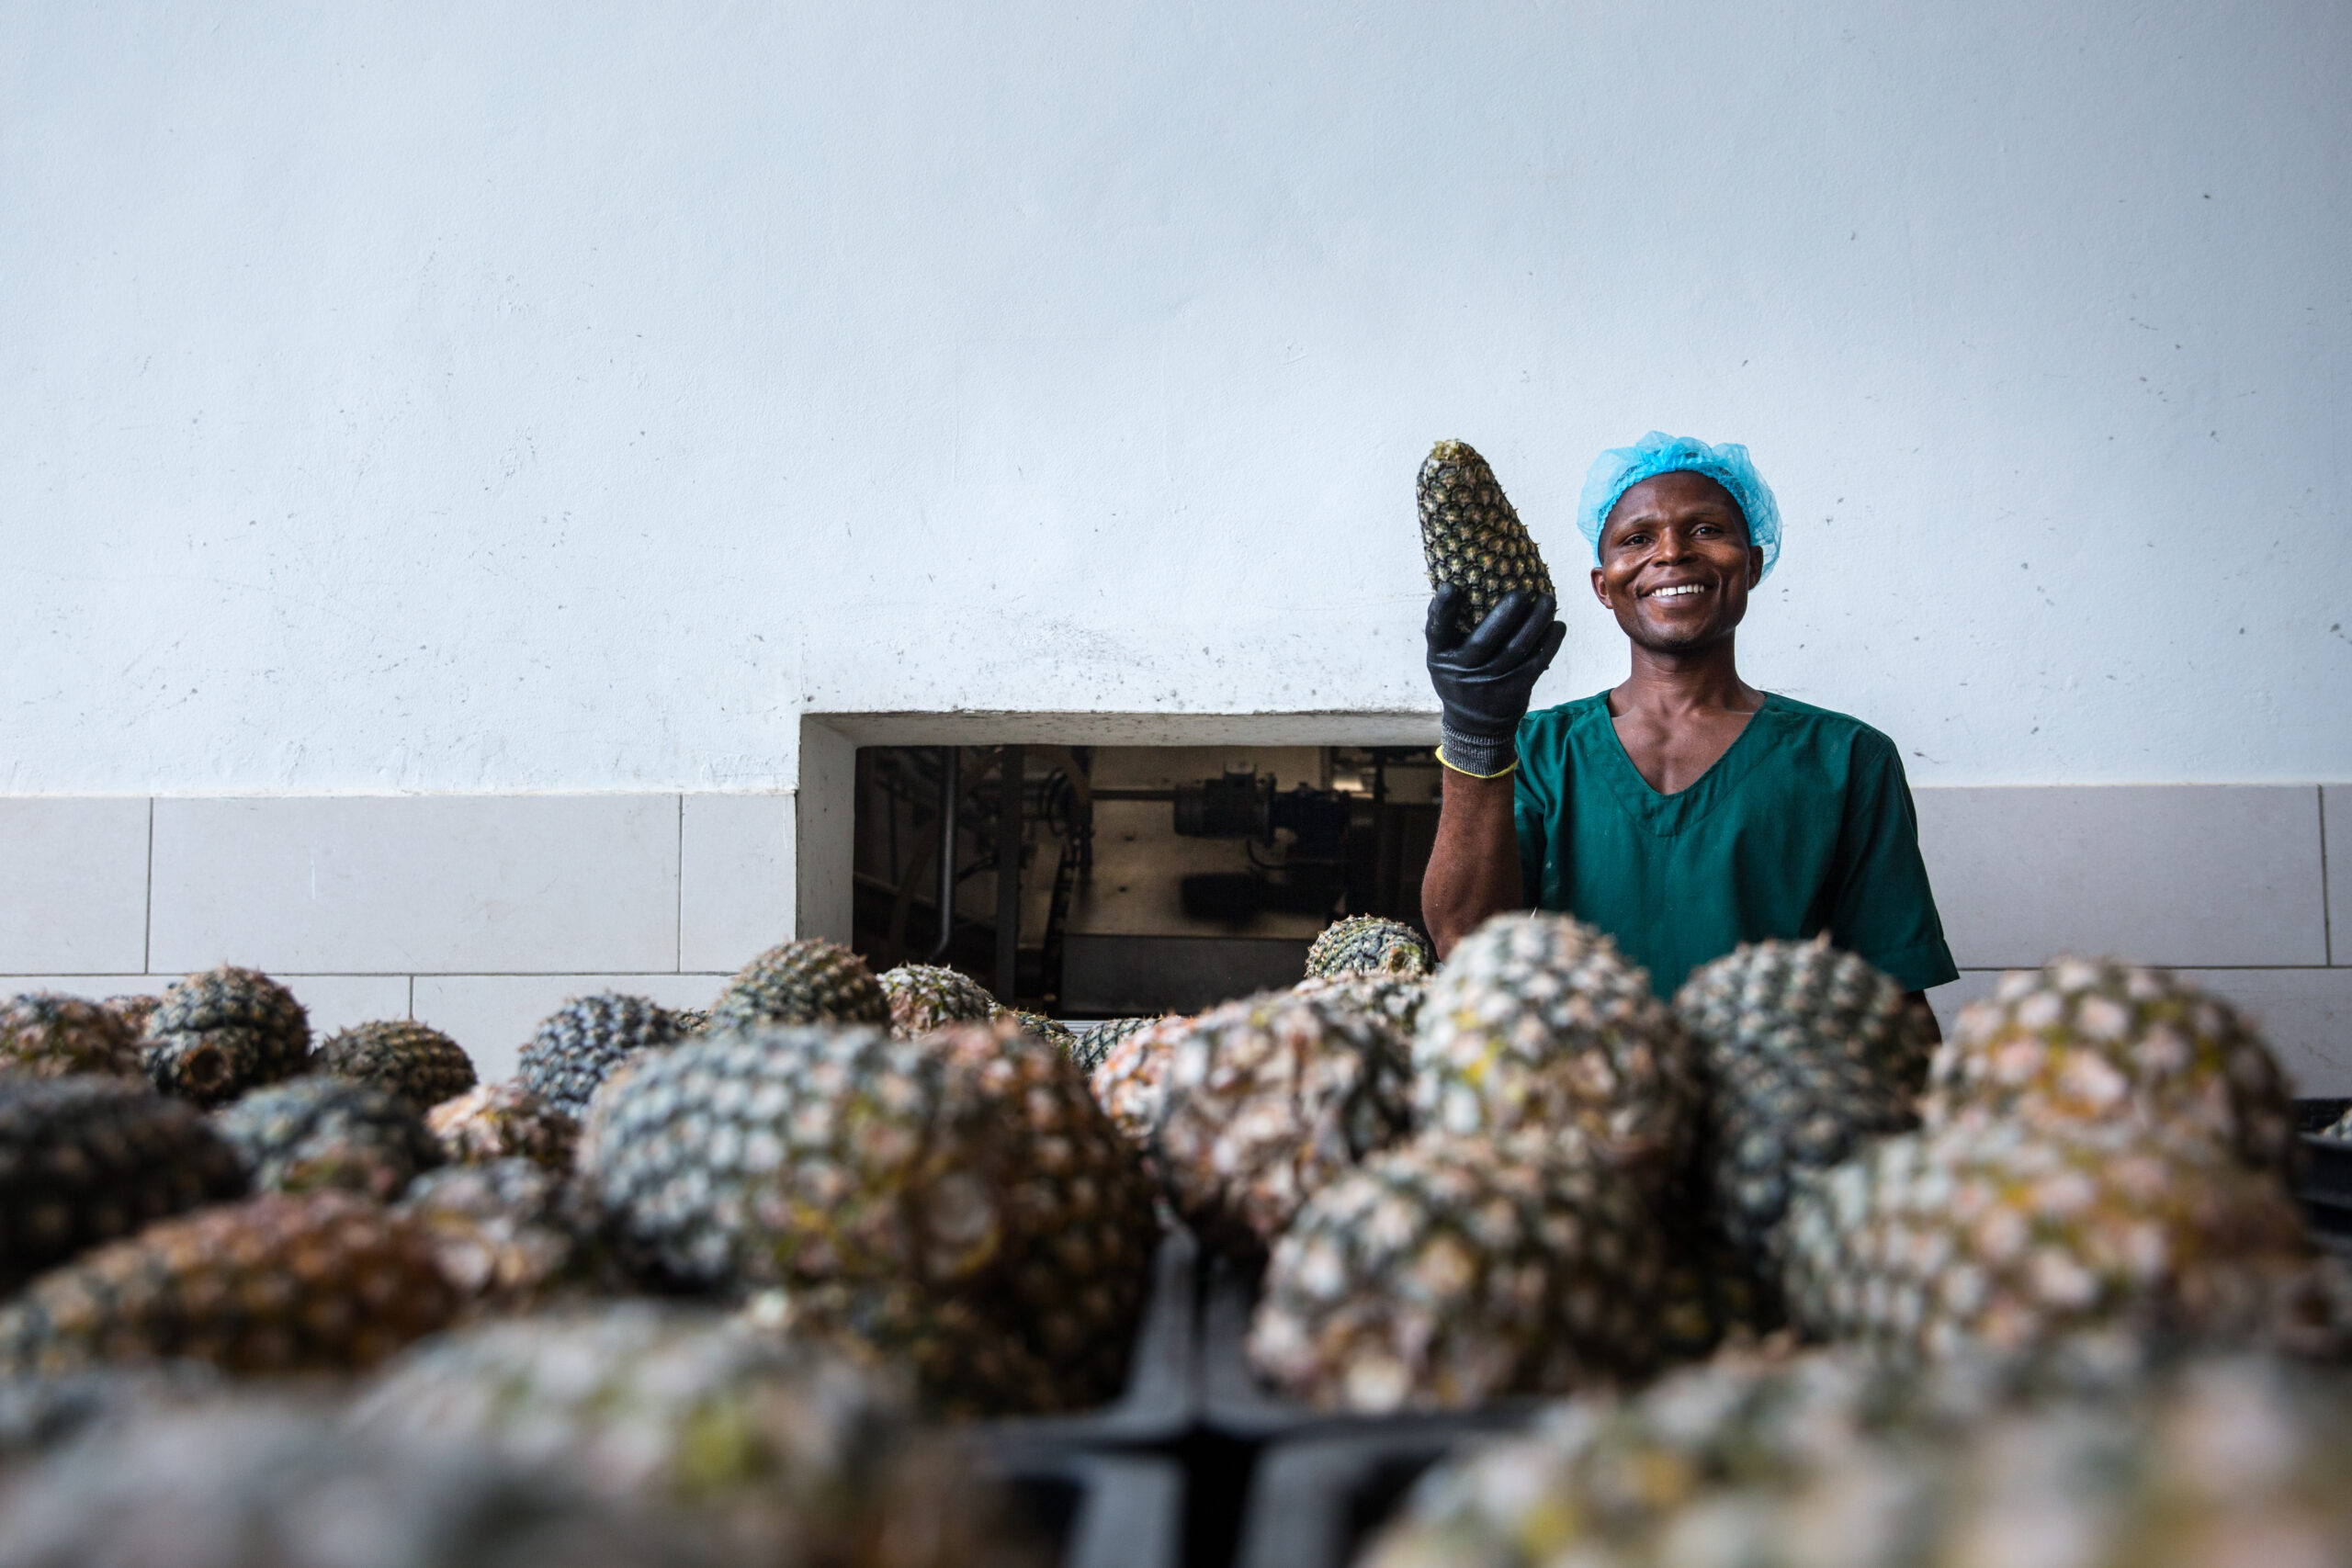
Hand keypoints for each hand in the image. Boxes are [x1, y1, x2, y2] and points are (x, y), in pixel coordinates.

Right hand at [1425, 584, 1564, 775]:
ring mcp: (1491, 682)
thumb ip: (1444, 627)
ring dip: (1536, 623)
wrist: (1475, 724)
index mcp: (1441, 657)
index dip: (1443, 609)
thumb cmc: (1457, 676)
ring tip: (1548, 600)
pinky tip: (1558, 626)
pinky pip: (1536, 663)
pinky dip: (1550, 643)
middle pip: (1485, 640)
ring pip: (1517, 649)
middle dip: (1505, 614)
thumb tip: (1451, 581)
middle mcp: (1465, 670)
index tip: (1453, 586)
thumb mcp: (1440, 656)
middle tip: (1521, 592)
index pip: (1437, 631)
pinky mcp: (1516, 689)